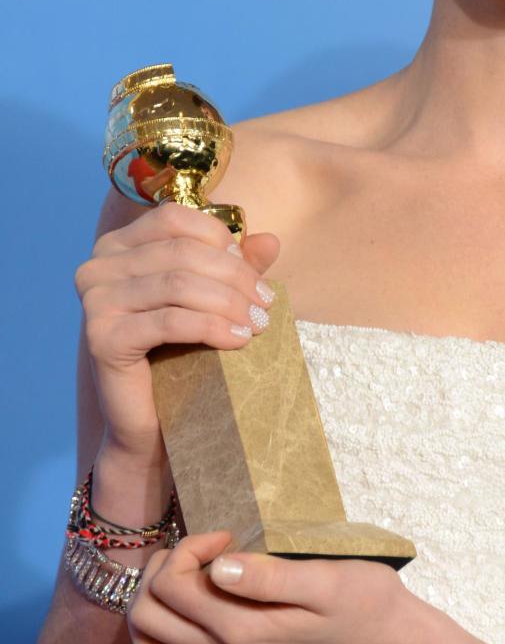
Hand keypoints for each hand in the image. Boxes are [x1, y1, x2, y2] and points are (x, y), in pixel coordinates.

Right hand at [75, 203, 279, 458]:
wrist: (152, 423)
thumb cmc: (181, 354)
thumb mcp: (213, 300)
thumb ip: (238, 266)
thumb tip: (271, 240)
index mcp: (118, 246)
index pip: (175, 219)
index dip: (220, 240)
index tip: (254, 274)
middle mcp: (98, 267)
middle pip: (182, 252)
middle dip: (234, 276)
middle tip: (264, 304)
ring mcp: (95, 301)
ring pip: (178, 284)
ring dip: (229, 302)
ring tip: (259, 323)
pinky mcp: (101, 337)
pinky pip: (169, 321)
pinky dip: (212, 327)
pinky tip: (239, 339)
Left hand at [127, 531, 418, 643]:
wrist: (384, 636)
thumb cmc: (360, 596)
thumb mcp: (324, 578)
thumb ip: (269, 576)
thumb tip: (218, 566)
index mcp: (243, 631)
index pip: (172, 588)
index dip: (188, 548)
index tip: (226, 534)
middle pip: (146, 617)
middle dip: (161, 569)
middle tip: (204, 546)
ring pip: (147, 643)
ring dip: (155, 599)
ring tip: (191, 569)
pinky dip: (166, 622)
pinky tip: (199, 593)